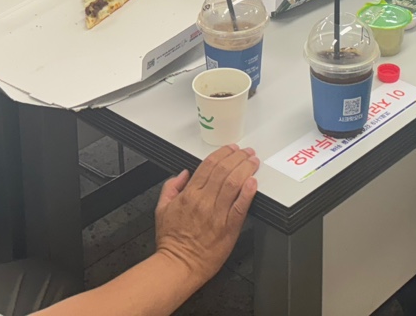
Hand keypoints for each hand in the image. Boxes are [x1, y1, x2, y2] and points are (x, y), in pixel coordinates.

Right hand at [154, 145, 259, 285]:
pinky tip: (253, 182)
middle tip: (246, 152)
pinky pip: (240, 206)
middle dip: (237, 157)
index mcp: (188, 195)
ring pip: (233, 183)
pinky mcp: (228, 228)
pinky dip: (248, 192)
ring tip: (253, 161)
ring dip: (245, 169)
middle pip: (223, 170)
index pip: (208, 165)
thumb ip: (171, 188)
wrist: (178, 266)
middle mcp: (203, 202)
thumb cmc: (172, 242)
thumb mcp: (161, 209)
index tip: (231, 149)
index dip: (223, 153)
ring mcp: (217, 214)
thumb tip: (182, 174)